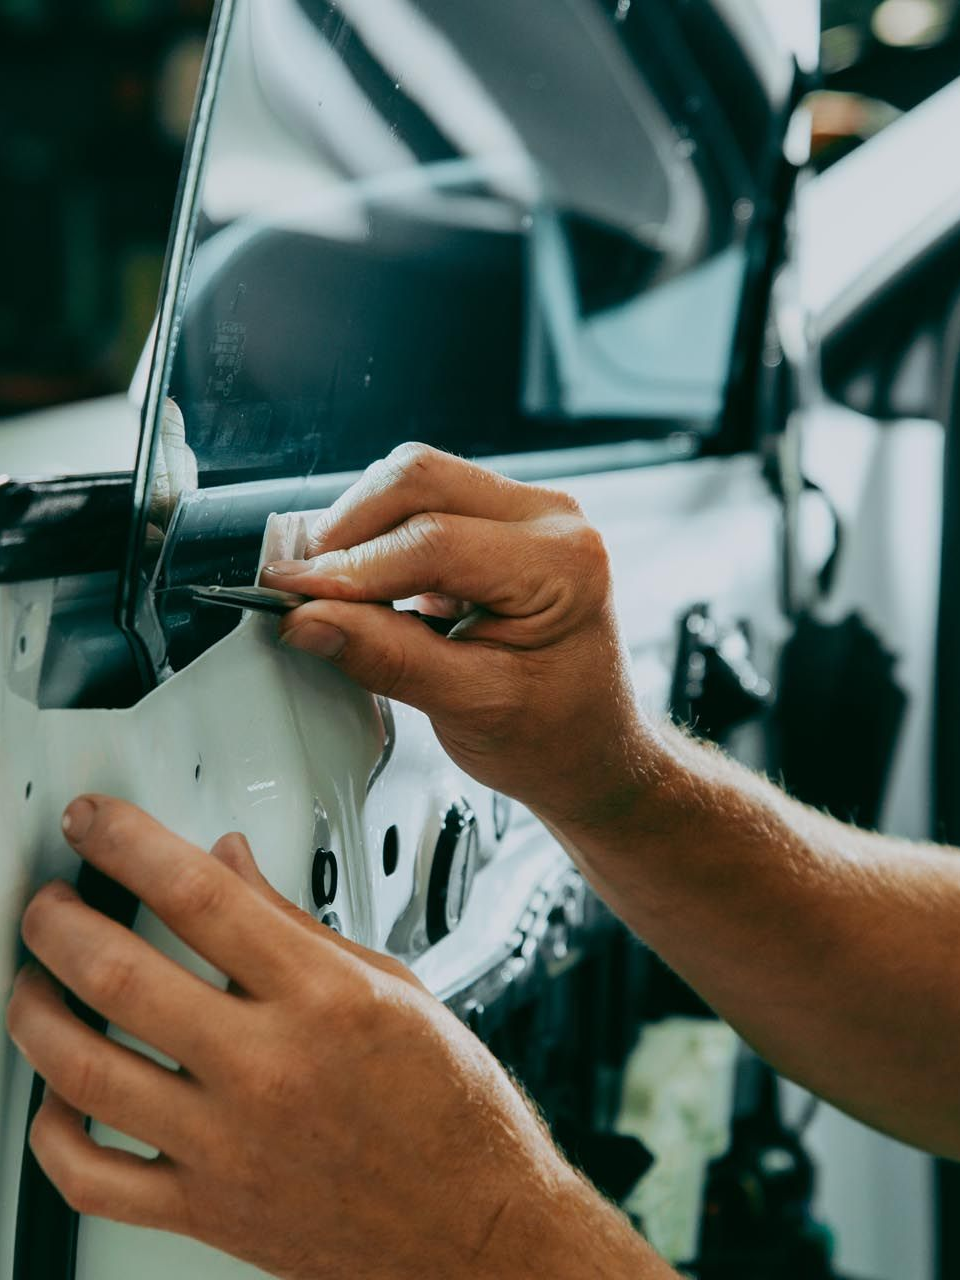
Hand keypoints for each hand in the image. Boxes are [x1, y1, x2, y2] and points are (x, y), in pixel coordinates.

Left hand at [7, 797, 601, 1279]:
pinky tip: (56, 1094)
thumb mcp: (392, 986)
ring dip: (36, 1011)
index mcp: (321, 999)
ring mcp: (229, 1146)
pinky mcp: (209, 1211)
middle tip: (47, 900)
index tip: (95, 822)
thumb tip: (231, 863)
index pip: (198, 895)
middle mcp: (267, 1069)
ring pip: (85, 1072)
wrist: (476, 1232)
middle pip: (121, 975)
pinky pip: (93, 1179)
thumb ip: (295, 921)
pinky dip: (51, 1133)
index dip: (128, 841)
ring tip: (32, 980)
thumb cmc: (451, 1109)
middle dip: (57, 921)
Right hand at [261, 444, 664, 829]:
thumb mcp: (471, 708)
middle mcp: (552, 520)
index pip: (433, 541)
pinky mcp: (502, 522)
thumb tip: (310, 620)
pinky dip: (381, 537)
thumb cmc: (556, 736)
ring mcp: (528, 513)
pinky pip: (426, 502)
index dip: (350, 569)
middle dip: (347, 529)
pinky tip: (362, 585)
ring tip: (328, 590)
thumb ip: (388, 658)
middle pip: (419, 478)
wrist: (592, 748)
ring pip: (417, 480)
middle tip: (300, 585)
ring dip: (360, 529)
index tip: (293, 596)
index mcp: (562, 564)